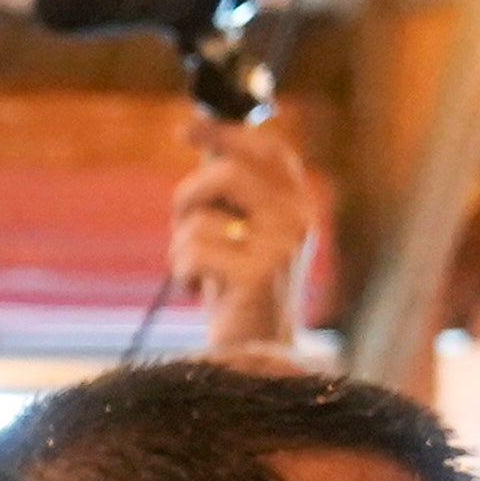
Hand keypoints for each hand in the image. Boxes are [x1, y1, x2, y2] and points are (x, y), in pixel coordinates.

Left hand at [165, 112, 323, 358]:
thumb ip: (229, 190)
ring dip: (181, 243)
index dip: (225, 132)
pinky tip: (196, 291)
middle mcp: (298, 218)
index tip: (187, 128)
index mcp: (296, 202)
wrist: (256, 352)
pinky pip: (194, 250)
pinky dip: (181, 271)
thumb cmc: (237, 288)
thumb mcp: (238, 231)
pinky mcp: (259, 275)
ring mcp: (282, 246)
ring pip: (201, 216)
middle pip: (227, 172)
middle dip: (188, 195)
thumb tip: (206, 138)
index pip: (267, 148)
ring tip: (197, 269)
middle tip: (182, 223)